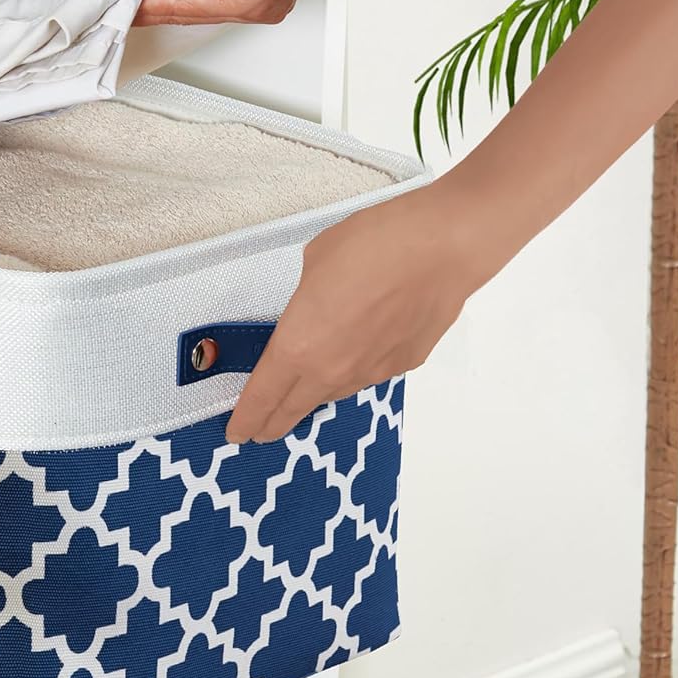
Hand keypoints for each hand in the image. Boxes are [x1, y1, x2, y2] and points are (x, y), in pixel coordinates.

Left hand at [225, 185, 483, 443]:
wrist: (441, 248)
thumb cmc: (373, 244)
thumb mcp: (314, 264)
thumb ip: (306, 300)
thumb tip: (315, 308)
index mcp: (298, 347)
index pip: (263, 396)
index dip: (247, 417)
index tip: (236, 433)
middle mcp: (333, 370)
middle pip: (294, 408)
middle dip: (273, 423)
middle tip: (260, 433)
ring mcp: (371, 372)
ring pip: (333, 393)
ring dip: (313, 397)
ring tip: (303, 398)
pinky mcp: (404, 364)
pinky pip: (369, 375)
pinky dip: (356, 372)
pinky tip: (356, 356)